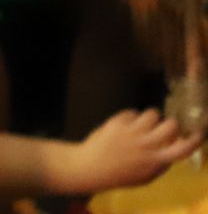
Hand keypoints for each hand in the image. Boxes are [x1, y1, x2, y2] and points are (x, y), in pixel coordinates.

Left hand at [63, 108, 199, 192]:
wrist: (91, 167)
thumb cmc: (121, 174)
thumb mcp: (146, 176)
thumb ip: (161, 163)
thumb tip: (173, 149)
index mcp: (156, 161)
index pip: (183, 148)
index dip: (195, 139)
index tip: (200, 131)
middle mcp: (146, 145)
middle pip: (171, 124)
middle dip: (171, 123)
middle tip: (163, 126)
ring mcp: (132, 132)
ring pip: (152, 113)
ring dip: (150, 118)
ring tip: (141, 125)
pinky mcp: (117, 122)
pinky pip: (132, 112)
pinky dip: (131, 117)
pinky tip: (124, 126)